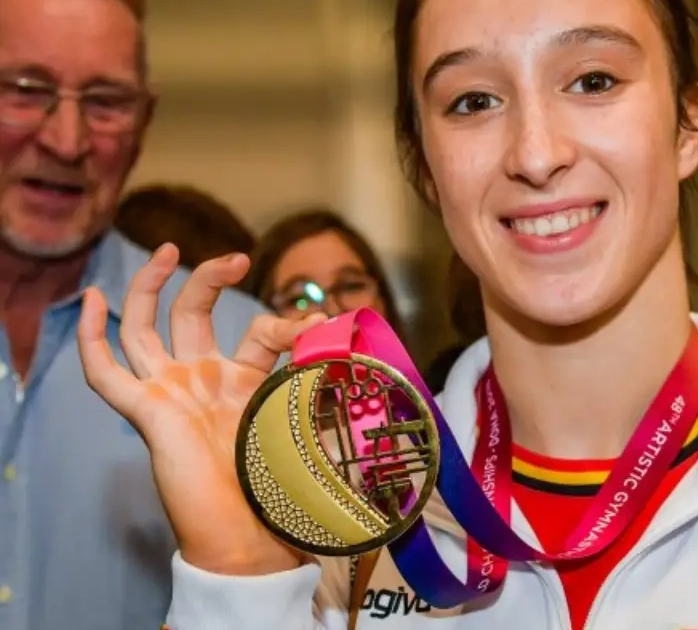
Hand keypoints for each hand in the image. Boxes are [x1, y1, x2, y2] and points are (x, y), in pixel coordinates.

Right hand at [79, 245, 324, 575]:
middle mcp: (202, 380)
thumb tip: (360, 356)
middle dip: (208, 279)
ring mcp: (169, 392)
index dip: (288, 321)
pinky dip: (93, 338)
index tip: (317, 326)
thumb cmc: (278, 487)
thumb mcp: (308, 422)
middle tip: (235, 258)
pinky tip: (90, 302)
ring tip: (167, 250)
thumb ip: (324, 388)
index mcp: (242, 382)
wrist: (250, 533)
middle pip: (192, 313)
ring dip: (150, 286)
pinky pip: (105, 374)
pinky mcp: (144, 411)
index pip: (261, 332)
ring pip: (144, 329)